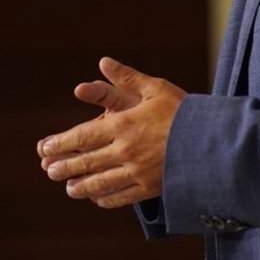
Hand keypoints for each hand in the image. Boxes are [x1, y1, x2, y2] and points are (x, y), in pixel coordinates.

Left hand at [37, 57, 185, 208]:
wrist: (214, 141)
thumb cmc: (184, 110)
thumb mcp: (155, 88)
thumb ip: (127, 78)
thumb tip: (103, 61)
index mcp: (123, 124)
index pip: (82, 137)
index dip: (61, 144)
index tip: (45, 149)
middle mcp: (125, 151)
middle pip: (86, 162)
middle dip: (65, 167)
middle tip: (50, 171)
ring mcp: (137, 172)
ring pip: (100, 183)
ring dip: (81, 186)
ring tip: (69, 188)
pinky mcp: (150, 188)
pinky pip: (121, 197)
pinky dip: (106, 198)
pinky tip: (98, 197)